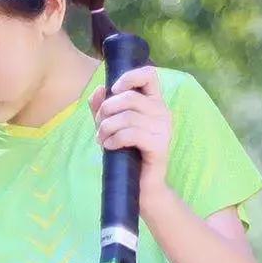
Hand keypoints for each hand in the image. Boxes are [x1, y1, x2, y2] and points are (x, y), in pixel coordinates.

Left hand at [89, 65, 172, 214]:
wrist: (141, 187)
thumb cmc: (127, 154)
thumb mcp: (110, 127)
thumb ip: (103, 108)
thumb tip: (98, 90)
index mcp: (153, 102)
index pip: (149, 75)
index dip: (129, 76)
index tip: (113, 90)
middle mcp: (162, 112)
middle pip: (129, 98)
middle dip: (106, 110)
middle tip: (99, 126)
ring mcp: (163, 129)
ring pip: (127, 117)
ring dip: (107, 128)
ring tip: (101, 140)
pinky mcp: (159, 145)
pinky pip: (131, 134)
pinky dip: (114, 139)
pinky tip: (109, 146)